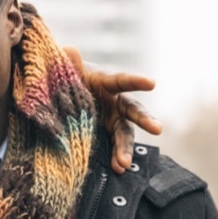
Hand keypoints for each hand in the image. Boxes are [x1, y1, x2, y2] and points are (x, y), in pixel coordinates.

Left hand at [63, 45, 163, 173]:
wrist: (60, 96)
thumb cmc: (67, 79)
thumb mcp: (65, 72)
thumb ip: (69, 64)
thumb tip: (68, 49)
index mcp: (106, 82)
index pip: (122, 80)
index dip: (136, 81)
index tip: (152, 83)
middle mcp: (115, 101)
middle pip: (133, 110)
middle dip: (145, 119)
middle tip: (157, 129)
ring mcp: (113, 119)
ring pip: (125, 134)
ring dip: (126, 149)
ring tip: (124, 164)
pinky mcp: (107, 134)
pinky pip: (115, 146)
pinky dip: (117, 157)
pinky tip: (118, 169)